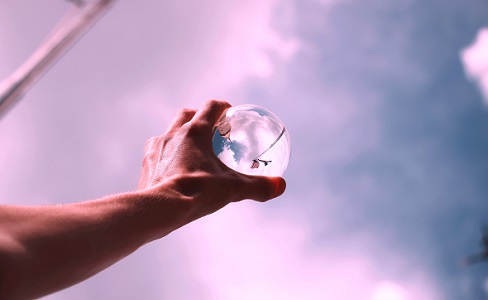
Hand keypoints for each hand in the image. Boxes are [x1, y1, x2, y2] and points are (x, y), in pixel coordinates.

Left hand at [137, 100, 285, 219]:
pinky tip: (174, 168)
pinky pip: (156, 152)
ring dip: (180, 135)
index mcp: (195, 132)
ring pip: (169, 132)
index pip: (210, 107)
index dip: (222, 107)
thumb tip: (280, 186)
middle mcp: (173, 134)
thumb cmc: (196, 193)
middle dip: (198, 117)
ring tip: (191, 150)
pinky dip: (167, 154)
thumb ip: (258, 186)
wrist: (159, 209)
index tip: (229, 113)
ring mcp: (156, 148)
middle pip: (186, 114)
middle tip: (211, 130)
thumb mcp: (232, 189)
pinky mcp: (146, 164)